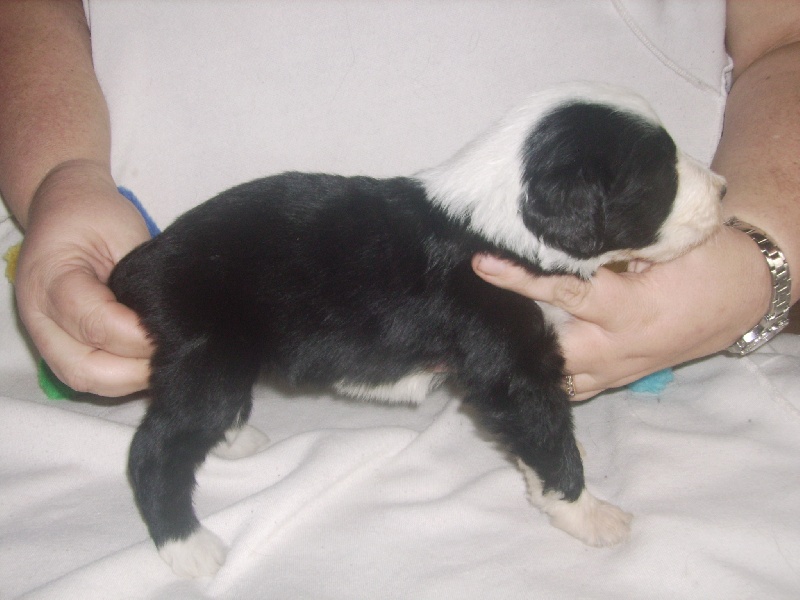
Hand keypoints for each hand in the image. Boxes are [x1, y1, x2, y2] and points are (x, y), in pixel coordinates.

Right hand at [15, 160, 152, 395]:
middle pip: (84, 368)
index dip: (138, 336)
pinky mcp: (59, 344)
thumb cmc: (96, 215)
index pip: (95, 324)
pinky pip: (88, 373)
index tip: (173, 332)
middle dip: (134, 371)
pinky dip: (121, 376)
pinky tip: (150, 365)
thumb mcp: (124, 234)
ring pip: (85, 379)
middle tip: (174, 356)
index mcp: (50, 279)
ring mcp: (45, 334)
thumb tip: (172, 323)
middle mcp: (39, 315)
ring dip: (130, 380)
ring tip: (167, 364)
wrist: (64, 206)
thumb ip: (142, 283)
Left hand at [473, 226, 772, 399]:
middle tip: (459, 329)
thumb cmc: (707, 263)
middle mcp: (613, 347)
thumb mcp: (666, 245)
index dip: (520, 279)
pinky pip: (571, 389)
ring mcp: (614, 370)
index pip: (562, 292)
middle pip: (547, 350)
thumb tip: (560, 237)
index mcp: (626, 308)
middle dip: (506, 341)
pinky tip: (512, 367)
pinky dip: (543, 380)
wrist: (744, 298)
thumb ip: (615, 245)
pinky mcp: (616, 379)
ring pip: (555, 379)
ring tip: (469, 357)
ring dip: (519, 365)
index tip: (482, 263)